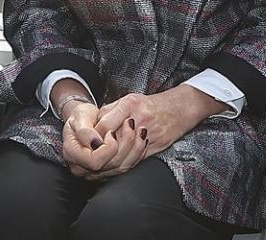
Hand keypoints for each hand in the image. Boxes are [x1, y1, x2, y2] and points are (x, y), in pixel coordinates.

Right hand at [81, 115, 148, 181]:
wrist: (84, 121)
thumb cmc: (80, 117)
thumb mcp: (79, 118)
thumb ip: (85, 131)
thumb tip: (96, 142)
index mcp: (72, 155)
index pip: (94, 161)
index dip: (107, 148)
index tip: (111, 131)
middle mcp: (83, 168)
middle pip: (111, 165)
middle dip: (126, 145)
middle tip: (131, 125)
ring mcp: (96, 172)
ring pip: (122, 167)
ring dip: (135, 149)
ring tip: (140, 131)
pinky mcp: (108, 171)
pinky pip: (126, 166)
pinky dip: (137, 153)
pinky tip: (141, 141)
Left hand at [94, 86, 226, 158]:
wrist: (177, 109)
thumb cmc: (149, 104)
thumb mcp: (127, 100)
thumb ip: (109, 111)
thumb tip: (92, 126)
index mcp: (130, 104)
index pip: (104, 125)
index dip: (94, 136)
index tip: (88, 140)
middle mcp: (139, 119)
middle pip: (112, 143)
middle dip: (99, 152)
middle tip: (89, 155)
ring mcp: (148, 135)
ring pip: (123, 156)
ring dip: (108, 162)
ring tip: (98, 163)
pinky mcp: (154, 148)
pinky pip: (134, 161)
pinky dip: (121, 166)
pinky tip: (112, 166)